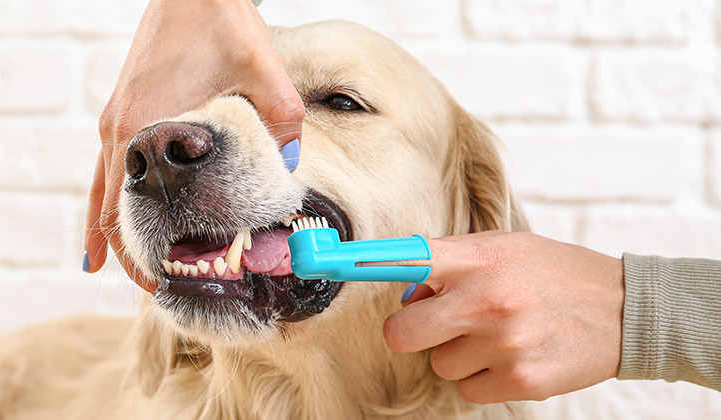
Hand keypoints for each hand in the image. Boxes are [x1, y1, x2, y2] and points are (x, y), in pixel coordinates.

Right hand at [83, 0, 304, 291]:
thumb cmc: (220, 22)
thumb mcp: (262, 70)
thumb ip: (281, 120)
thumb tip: (290, 167)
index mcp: (145, 129)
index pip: (130, 210)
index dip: (144, 252)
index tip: (164, 281)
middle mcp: (120, 131)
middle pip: (111, 210)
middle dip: (130, 253)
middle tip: (156, 286)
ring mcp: (116, 119)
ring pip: (103, 189)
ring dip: (112, 228)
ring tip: (116, 268)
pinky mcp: (122, 107)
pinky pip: (107, 164)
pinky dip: (106, 195)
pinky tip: (108, 214)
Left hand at [383, 231, 624, 402]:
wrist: (625, 310)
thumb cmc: (553, 274)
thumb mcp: (504, 249)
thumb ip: (450, 263)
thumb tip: (403, 292)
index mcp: (479, 258)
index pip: (406, 260)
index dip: (360, 264)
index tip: (325, 263)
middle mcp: (487, 299)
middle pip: (401, 333)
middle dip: (411, 332)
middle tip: (438, 323)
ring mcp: (503, 343)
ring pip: (437, 363)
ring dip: (457, 353)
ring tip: (496, 334)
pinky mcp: (520, 380)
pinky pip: (465, 388)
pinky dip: (481, 377)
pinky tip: (511, 356)